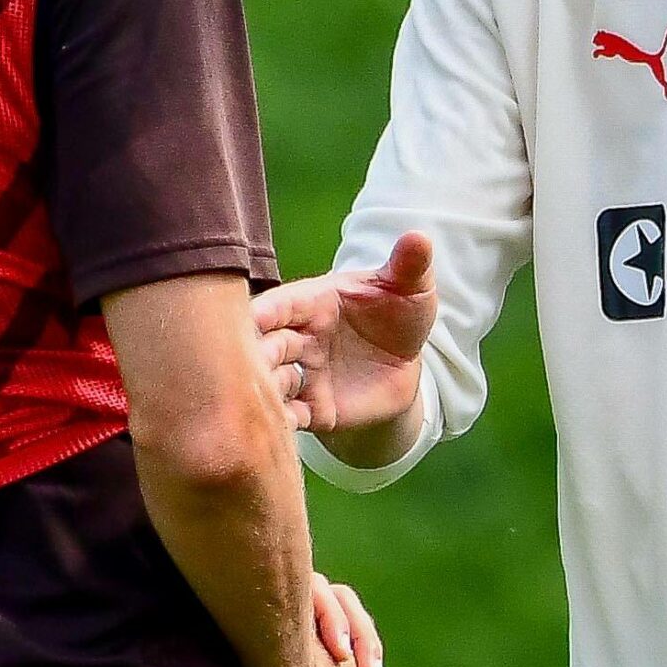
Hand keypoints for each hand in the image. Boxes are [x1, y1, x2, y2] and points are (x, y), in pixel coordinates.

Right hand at [255, 233, 437, 440]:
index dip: (267, 311)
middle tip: (247, 364)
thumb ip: (409, 266)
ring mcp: (303, 374)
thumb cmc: (398, 315)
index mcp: (314, 302)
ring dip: (265, 391)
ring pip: (273, 382)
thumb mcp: (411, 289)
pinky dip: (282, 423)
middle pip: (268, 345)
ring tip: (260, 400)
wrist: (404, 365)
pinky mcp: (314, 409)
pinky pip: (291, 417)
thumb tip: (419, 236)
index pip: (284, 304)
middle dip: (257, 354)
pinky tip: (278, 430)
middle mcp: (300, 338)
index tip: (251, 319)